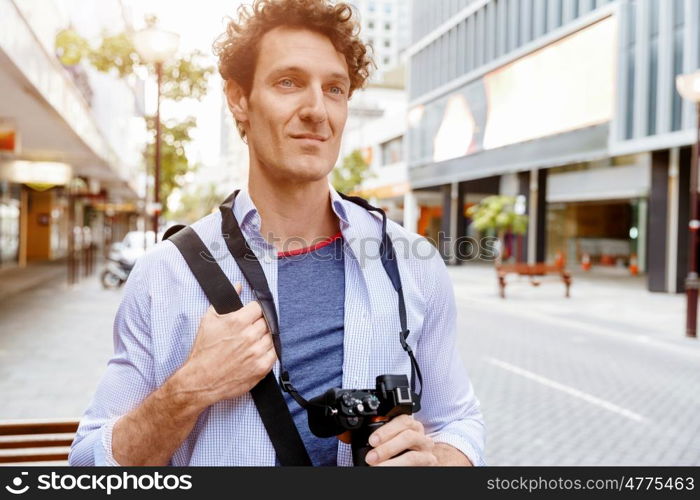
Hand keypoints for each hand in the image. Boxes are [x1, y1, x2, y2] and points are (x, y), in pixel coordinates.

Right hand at [176, 283, 276, 405]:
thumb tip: (238, 286)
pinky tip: (258, 353)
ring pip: (271, 337)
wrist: (201, 380)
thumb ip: (225, 301)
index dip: (254, 311)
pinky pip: (274, 354)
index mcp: (237, 321)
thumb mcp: (208, 320)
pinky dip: (269, 352)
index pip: (258, 307)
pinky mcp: (261, 367)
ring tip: (252, 343)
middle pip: (266, 322)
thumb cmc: (203, 351)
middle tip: (250, 331)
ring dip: (264, 338)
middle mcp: (249, 335)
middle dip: (259, 324)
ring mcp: (256, 352)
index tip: (251, 316)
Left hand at [364, 415, 436, 465]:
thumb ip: (380, 437)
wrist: (420, 463)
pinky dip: (399, 469)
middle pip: (408, 437)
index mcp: (412, 426)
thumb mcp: (392, 439)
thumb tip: (354, 439)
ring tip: (377, 467)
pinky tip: (389, 471)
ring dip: (392, 463)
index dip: (386, 430)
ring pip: (412, 456)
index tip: (372, 441)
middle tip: (371, 458)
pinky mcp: (429, 465)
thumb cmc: (403, 449)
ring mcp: (427, 452)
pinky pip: (415, 468)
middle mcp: (422, 437)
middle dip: (387, 448)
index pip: (403, 420)